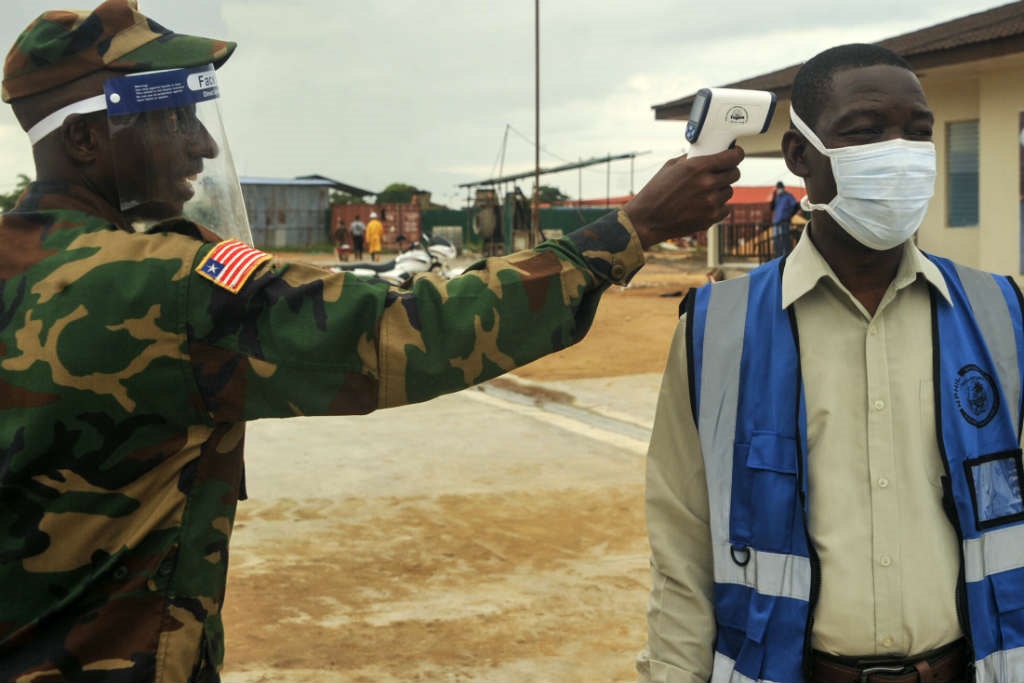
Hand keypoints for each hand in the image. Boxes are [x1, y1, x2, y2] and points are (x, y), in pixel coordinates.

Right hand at [624, 146, 743, 248]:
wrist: (647, 219)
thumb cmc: (655, 191)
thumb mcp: (670, 167)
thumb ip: (692, 159)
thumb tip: (706, 154)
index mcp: (698, 167)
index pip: (732, 157)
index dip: (736, 154)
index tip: (735, 154)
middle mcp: (707, 184)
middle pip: (734, 174)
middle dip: (728, 172)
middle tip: (719, 174)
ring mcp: (710, 203)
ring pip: (729, 192)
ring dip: (721, 190)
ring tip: (705, 192)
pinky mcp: (710, 218)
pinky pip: (724, 209)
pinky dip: (717, 207)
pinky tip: (704, 205)